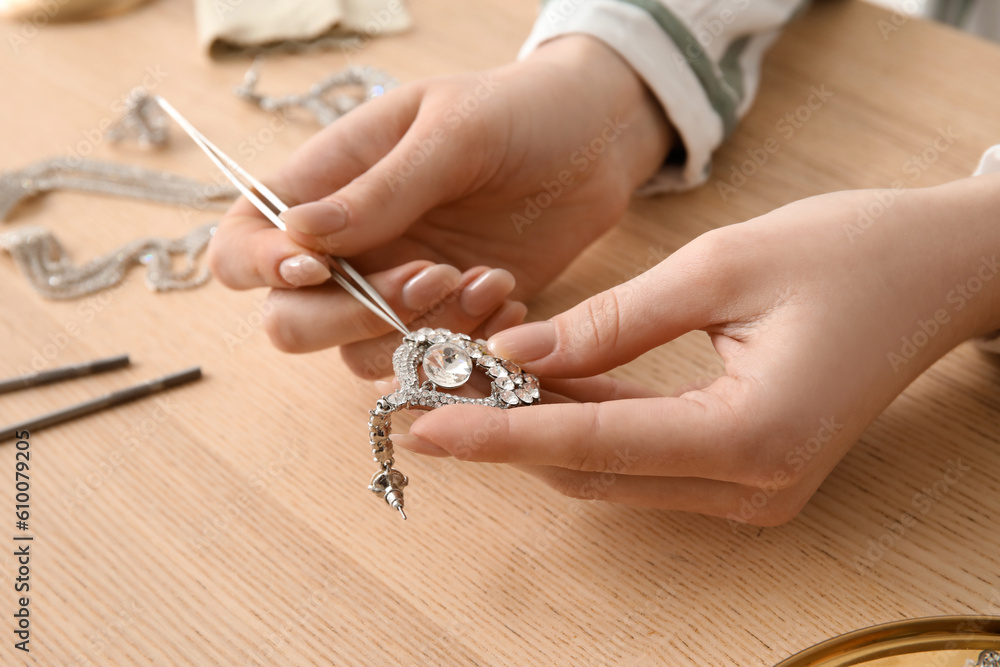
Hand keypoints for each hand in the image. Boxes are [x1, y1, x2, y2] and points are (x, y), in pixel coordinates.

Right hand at [208, 35, 671, 376]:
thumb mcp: (451, 132)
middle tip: (432, 276)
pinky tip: (508, 294)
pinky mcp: (448, 320)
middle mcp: (350, 249)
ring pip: (363, 355)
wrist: (594, 143)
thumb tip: (297, 233)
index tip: (317, 268)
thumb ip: (380, 188)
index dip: (260, 269)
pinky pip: (431, 363)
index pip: (243, 244)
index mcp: (326, 185)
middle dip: (353, 317)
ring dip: (423, 332)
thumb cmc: (517, 112)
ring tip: (487, 278)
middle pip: (292, 322)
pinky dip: (466, 346)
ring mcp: (396, 290)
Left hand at [395, 175, 999, 524]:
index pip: (592, 444)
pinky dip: (589, 422)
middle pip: (594, 469)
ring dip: (543, 425)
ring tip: (475, 376)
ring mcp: (752, 488)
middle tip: (436, 383)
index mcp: (749, 437)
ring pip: (614, 469)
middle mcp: (750, 486)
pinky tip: (542, 382)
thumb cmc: (849, 254)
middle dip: (509, 429)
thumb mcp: (720, 267)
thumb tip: (520, 352)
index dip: (501, 435)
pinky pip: (645, 456)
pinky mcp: (747, 470)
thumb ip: (614, 322)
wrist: (939, 273)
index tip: (428, 423)